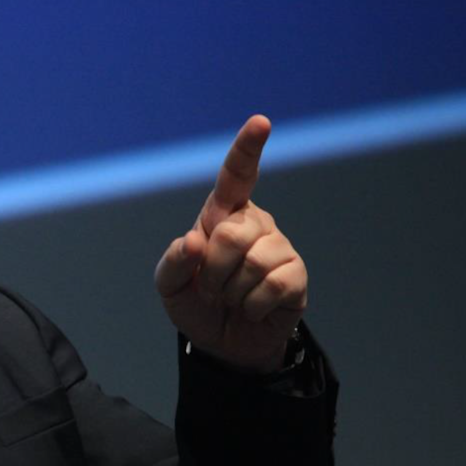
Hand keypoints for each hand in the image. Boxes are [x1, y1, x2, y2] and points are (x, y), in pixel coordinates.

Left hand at [152, 115, 308, 372]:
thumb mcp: (169, 285)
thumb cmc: (196, 302)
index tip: (261, 122)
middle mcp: (255, 223)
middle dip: (213, 270)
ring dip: (233, 291)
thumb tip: (194, 242)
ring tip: (233, 297)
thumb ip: (173, 261)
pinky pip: (274, 285)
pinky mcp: (296, 276)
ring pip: (253, 262)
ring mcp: (279, 248)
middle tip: (212, 287)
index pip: (236, 175)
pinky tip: (253, 308)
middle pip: (232, 233)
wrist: (223, 343)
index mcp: (222, 214)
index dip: (248, 148)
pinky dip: (253, 305)